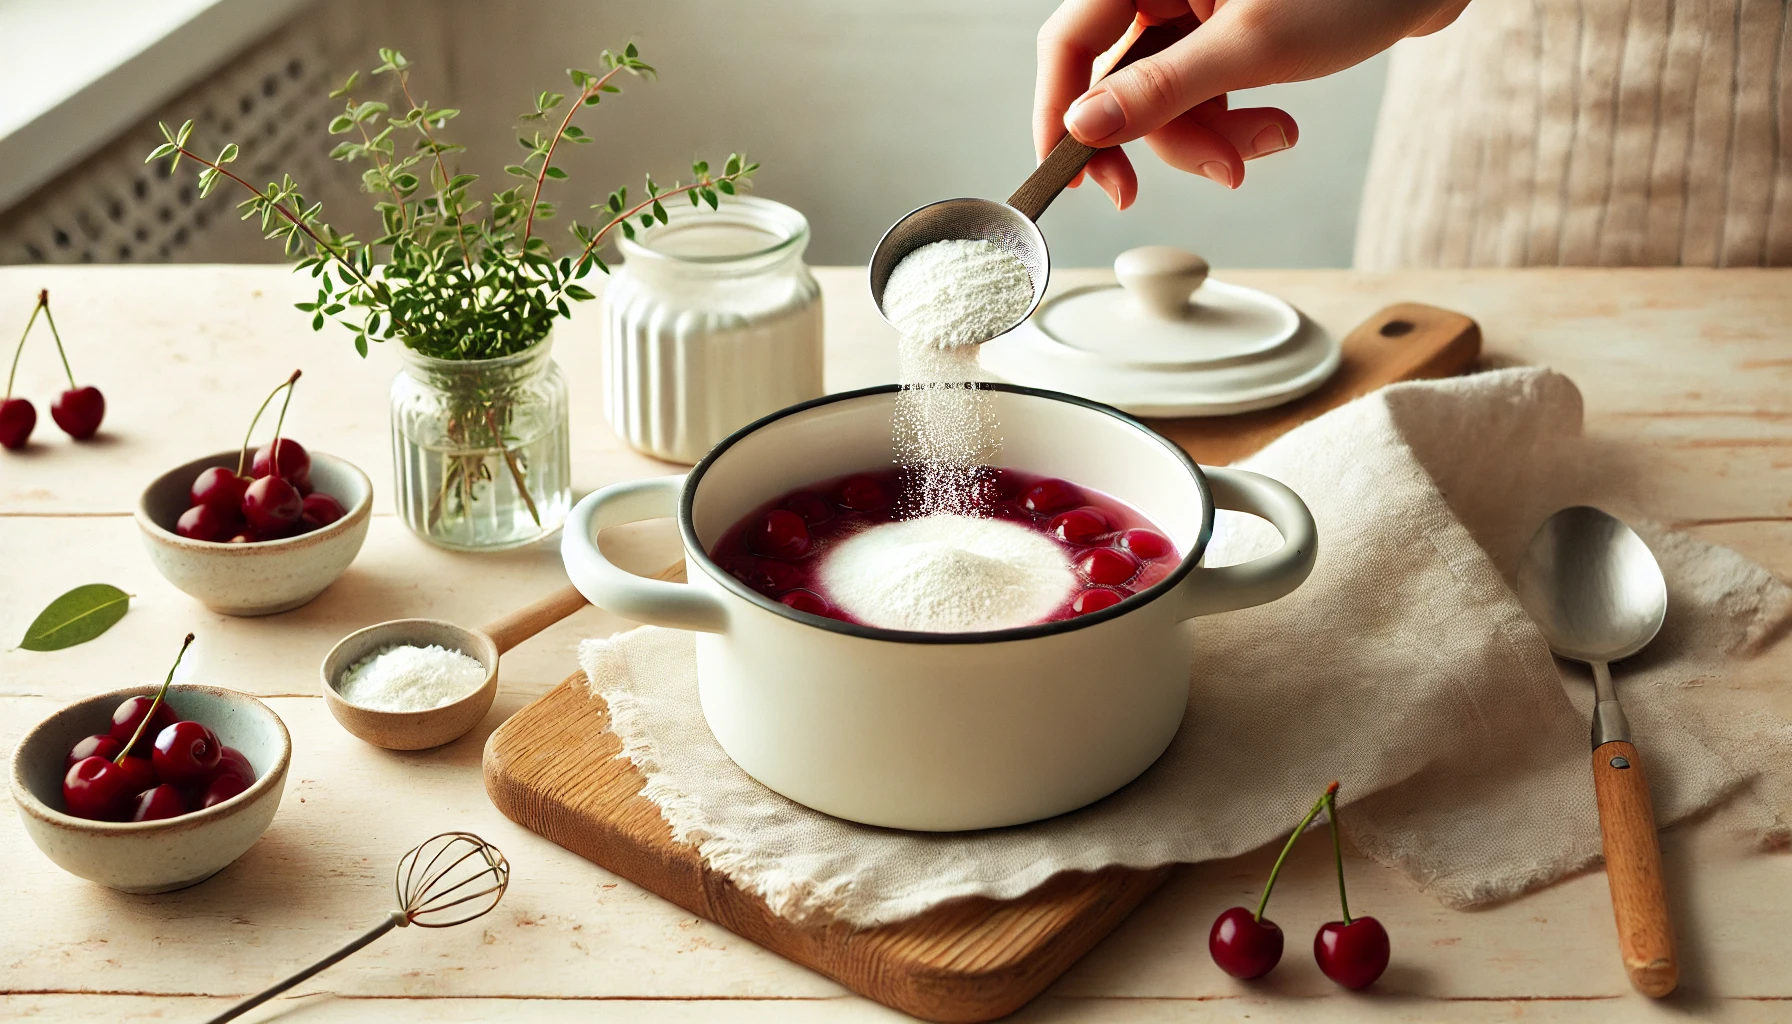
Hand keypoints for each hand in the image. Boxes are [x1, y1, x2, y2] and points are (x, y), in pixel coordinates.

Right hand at [1035, 0, 1470, 207]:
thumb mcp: (1251, 50)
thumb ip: (1160, 92)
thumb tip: (1083, 129)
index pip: (1070, 43)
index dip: (1060, 113)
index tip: (1074, 177)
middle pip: (1119, 84)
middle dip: (1172, 139)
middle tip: (1221, 173)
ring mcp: (1190, 10)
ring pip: (1163, 100)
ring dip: (1212, 139)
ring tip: (1273, 139)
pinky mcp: (1221, 33)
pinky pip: (1199, 96)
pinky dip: (1232, 125)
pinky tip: (1278, 126)